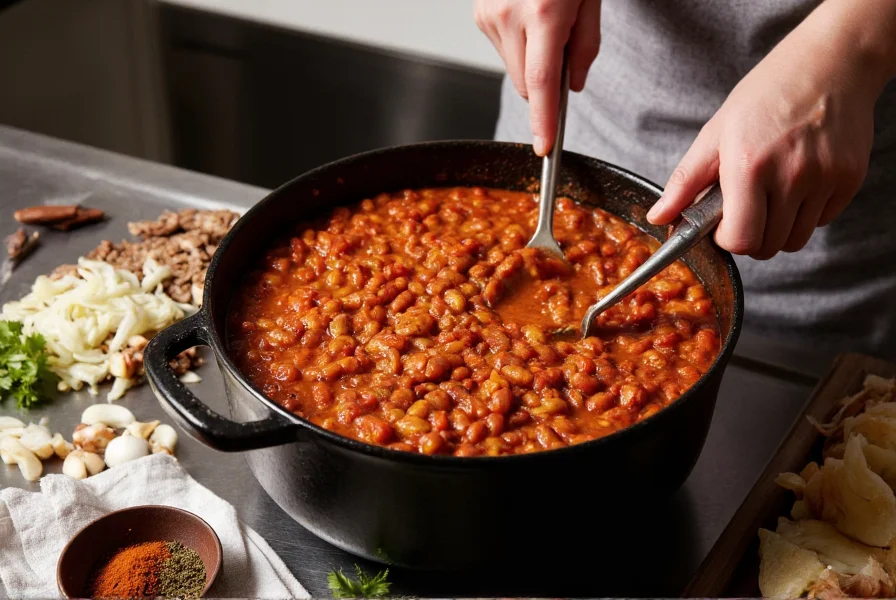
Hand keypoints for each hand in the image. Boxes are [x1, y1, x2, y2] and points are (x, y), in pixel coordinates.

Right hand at [474, 0, 601, 155]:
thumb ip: (585, 47)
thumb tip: (573, 86)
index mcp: (544, 12)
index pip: (541, 83)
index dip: (544, 120)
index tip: (544, 147)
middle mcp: (509, 15)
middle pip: (527, 83)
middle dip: (547, 82)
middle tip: (563, 46)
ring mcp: (489, 15)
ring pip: (514, 70)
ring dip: (532, 62)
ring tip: (546, 21)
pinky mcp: (479, 14)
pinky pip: (502, 49)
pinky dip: (518, 45)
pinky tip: (528, 15)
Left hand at [646, 0, 894, 258]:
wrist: (830, 63)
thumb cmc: (767, 95)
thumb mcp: (715, 133)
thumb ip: (685, 182)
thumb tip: (658, 218)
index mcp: (749, 165)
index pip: (740, 239)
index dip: (727, 240)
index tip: (722, 226)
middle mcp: (791, 175)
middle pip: (768, 246)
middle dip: (751, 236)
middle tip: (745, 209)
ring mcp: (825, 179)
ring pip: (796, 239)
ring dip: (778, 228)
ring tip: (771, 194)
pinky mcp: (850, 179)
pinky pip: (822, 221)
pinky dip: (807, 213)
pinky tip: (798, 183)